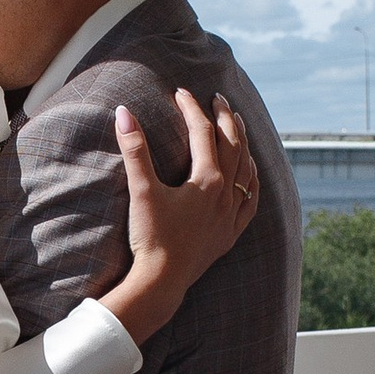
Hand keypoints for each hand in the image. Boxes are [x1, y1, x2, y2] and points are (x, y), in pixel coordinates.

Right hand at [101, 90, 261, 348]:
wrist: (162, 281)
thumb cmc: (151, 237)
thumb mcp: (141, 190)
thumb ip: (134, 149)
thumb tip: (123, 112)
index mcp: (207, 179)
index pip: (203, 132)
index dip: (191, 108)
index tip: (181, 92)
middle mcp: (226, 193)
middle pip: (232, 145)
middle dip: (225, 118)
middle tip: (218, 98)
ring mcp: (230, 214)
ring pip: (245, 169)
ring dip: (242, 143)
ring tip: (237, 124)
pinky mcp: (229, 233)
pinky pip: (250, 200)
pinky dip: (251, 180)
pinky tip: (250, 171)